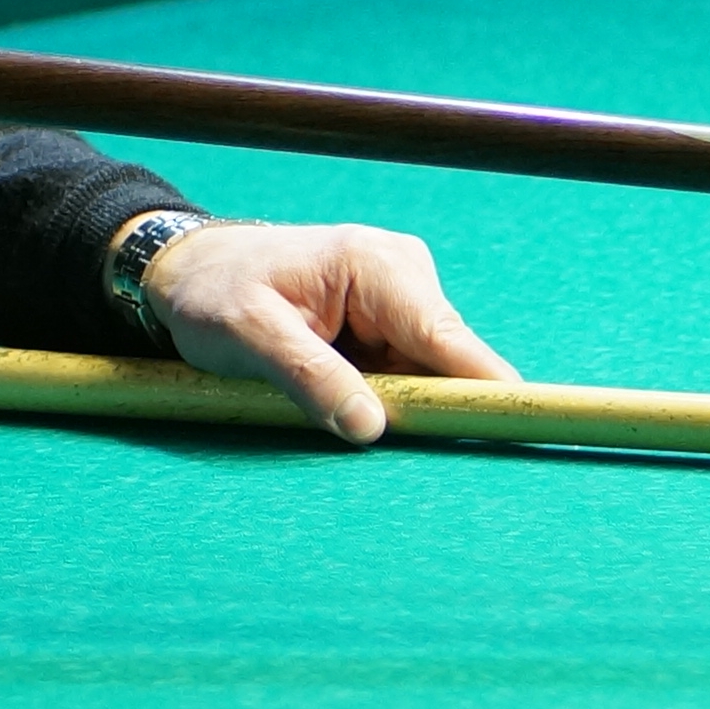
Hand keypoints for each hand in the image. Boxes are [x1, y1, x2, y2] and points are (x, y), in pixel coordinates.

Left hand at [144, 221, 516, 445]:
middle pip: (445, 362)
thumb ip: (310, 378)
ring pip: (426, 373)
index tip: (521, 424)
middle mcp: (401, 273)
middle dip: (425, 408)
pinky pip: (404, 372)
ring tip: (332, 408)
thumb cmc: (213, 295)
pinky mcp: (387, 320)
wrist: (188, 270)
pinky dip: (383, 396)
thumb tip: (371, 428)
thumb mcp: (248, 337)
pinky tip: (344, 400)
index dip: (486, 387)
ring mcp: (398, 297)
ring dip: (397, 405)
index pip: (446, 338)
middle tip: (379, 443)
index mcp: (374, 266)